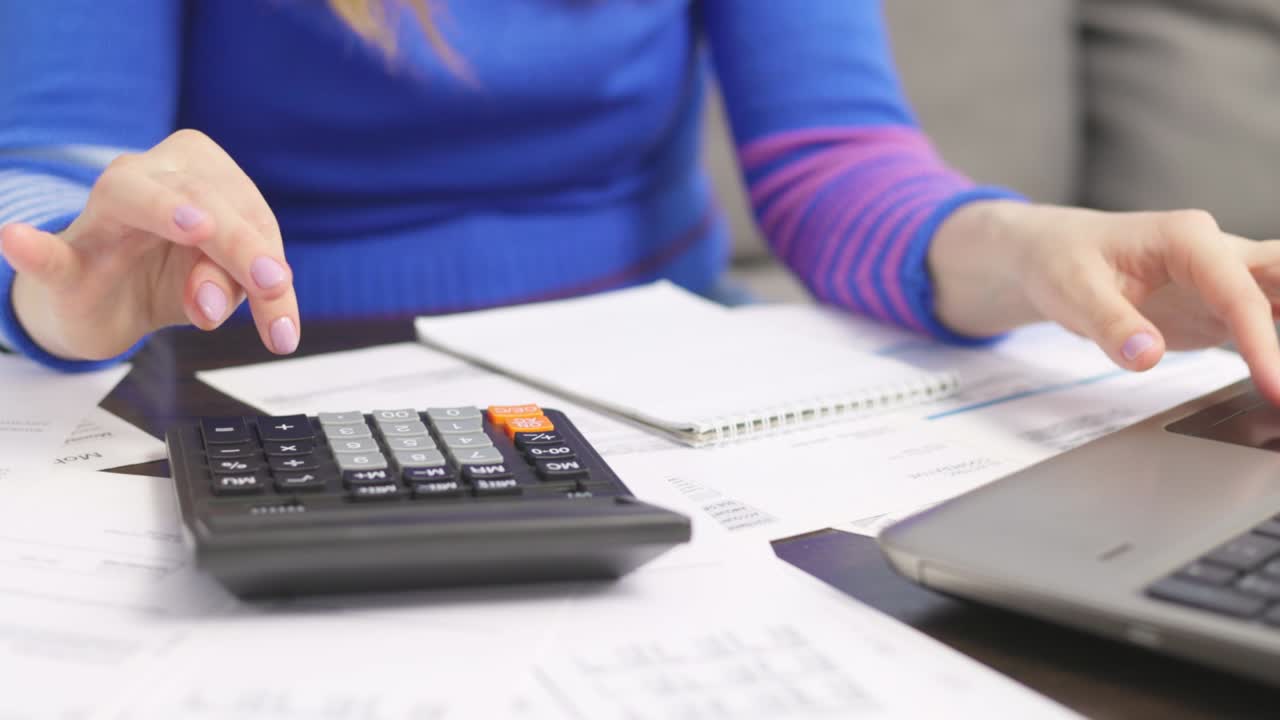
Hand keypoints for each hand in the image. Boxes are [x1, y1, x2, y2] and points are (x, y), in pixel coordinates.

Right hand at [0, 129, 298, 360]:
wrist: (110, 305)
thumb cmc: (177, 276)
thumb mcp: (223, 287)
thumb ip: (235, 288)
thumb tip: (214, 304)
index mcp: (202, 172)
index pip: (250, 212)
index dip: (270, 266)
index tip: (283, 329)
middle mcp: (151, 174)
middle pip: (204, 197)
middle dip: (237, 251)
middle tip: (260, 293)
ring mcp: (100, 213)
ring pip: (135, 198)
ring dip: (170, 216)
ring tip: (198, 230)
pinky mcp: (65, 257)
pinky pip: (49, 250)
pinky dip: (33, 248)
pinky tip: (16, 241)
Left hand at [930, 202, 1279, 401]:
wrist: (1049, 254)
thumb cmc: (1061, 261)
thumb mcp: (1073, 292)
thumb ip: (1112, 325)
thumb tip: (1148, 356)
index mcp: (1187, 239)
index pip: (1239, 294)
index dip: (1262, 343)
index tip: (1275, 387)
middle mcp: (1216, 252)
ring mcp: (1221, 279)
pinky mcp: (1217, 307)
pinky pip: (1265, 321)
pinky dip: (1277, 347)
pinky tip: (1277, 381)